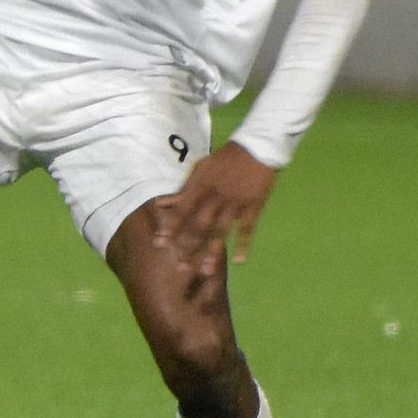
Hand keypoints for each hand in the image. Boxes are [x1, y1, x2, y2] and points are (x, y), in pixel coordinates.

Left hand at [150, 141, 277, 276]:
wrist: (257, 147)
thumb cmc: (225, 159)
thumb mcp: (200, 168)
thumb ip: (183, 189)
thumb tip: (161, 203)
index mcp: (201, 186)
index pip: (182, 210)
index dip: (171, 228)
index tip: (160, 244)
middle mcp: (216, 196)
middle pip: (200, 226)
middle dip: (189, 247)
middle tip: (181, 268)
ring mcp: (236, 202)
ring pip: (222, 231)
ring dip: (213, 251)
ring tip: (206, 271)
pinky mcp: (254, 205)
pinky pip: (249, 228)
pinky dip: (244, 244)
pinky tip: (239, 261)